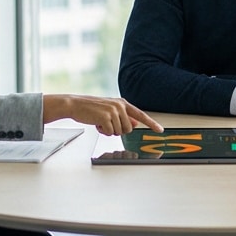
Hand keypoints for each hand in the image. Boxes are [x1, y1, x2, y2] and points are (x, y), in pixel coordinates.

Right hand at [43, 94, 163, 135]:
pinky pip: (110, 132)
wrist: (75, 104)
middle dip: (118, 130)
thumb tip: (135, 124)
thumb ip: (123, 116)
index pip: (141, 114)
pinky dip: (103, 131)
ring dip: (109, 131)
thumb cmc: (91, 108)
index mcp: (122, 103)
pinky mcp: (106, 117)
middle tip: (106, 124)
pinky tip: (96, 124)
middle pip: (129, 128)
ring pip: (120, 132)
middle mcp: (120, 106)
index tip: (160, 130)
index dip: (151, 123)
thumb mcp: (110, 110)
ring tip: (100, 122)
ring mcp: (113, 111)